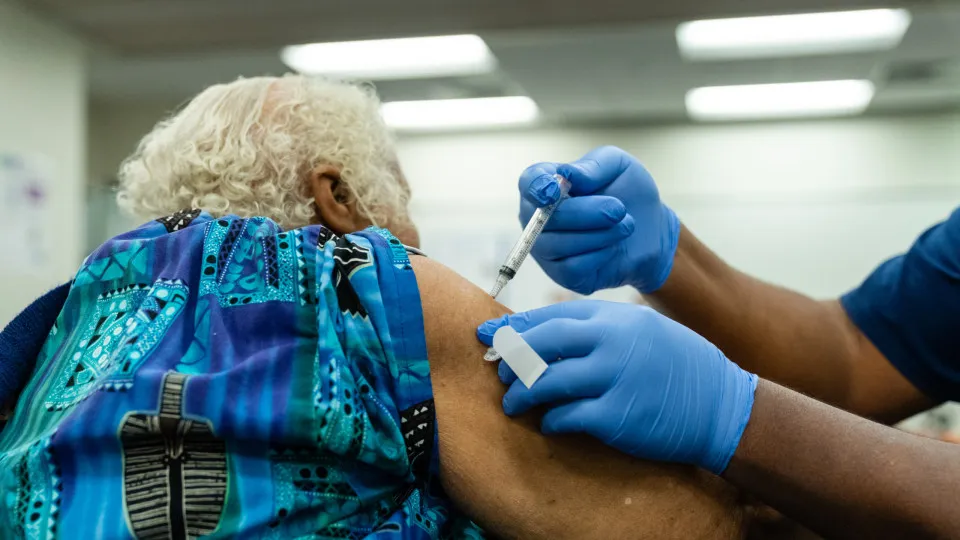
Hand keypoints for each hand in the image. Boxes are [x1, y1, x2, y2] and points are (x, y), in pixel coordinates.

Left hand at [477, 301, 756, 473]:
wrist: (722, 404)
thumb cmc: (679, 366)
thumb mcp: (642, 329)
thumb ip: (600, 328)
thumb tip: (547, 334)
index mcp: (614, 318)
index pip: (550, 317)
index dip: (514, 327)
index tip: (487, 335)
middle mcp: (611, 342)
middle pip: (540, 345)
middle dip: (511, 359)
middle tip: (497, 371)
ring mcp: (613, 378)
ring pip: (545, 382)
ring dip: (521, 395)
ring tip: (513, 405)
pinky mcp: (615, 416)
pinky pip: (565, 417)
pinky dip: (550, 421)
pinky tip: (548, 424)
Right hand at [519, 146, 678, 293]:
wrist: (651, 232)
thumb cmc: (628, 194)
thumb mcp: (619, 167)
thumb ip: (592, 166)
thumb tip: (565, 174)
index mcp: (546, 185)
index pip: (529, 183)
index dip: (538, 187)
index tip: (556, 190)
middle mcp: (537, 218)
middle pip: (544, 218)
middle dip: (585, 213)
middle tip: (618, 209)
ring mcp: (547, 250)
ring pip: (558, 245)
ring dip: (600, 235)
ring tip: (625, 226)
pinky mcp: (562, 275)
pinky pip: (572, 268)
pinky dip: (601, 255)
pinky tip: (614, 247)